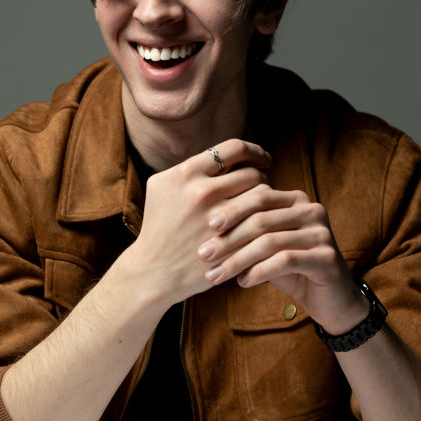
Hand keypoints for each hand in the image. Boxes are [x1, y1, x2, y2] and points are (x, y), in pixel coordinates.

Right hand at [126, 139, 271, 308]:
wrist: (152, 271)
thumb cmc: (159, 226)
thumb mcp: (161, 187)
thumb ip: (189, 168)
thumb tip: (223, 155)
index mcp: (186, 174)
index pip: (235, 149)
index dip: (256, 152)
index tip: (264, 160)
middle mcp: (202, 192)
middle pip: (253, 174)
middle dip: (263, 179)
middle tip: (265, 187)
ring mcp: (217, 219)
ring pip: (262, 198)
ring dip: (268, 200)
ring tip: (266, 205)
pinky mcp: (229, 242)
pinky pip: (261, 223)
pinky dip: (267, 221)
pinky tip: (265, 223)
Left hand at [197, 186, 368, 333]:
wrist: (331, 300)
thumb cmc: (292, 270)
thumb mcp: (266, 248)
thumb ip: (246, 233)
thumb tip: (204, 229)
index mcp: (295, 199)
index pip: (257, 197)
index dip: (229, 212)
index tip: (204, 229)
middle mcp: (311, 209)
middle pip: (261, 218)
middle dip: (228, 238)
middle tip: (203, 255)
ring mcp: (321, 232)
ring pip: (270, 241)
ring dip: (238, 260)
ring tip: (215, 275)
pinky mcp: (327, 257)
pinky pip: (285, 260)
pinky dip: (259, 271)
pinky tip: (242, 283)